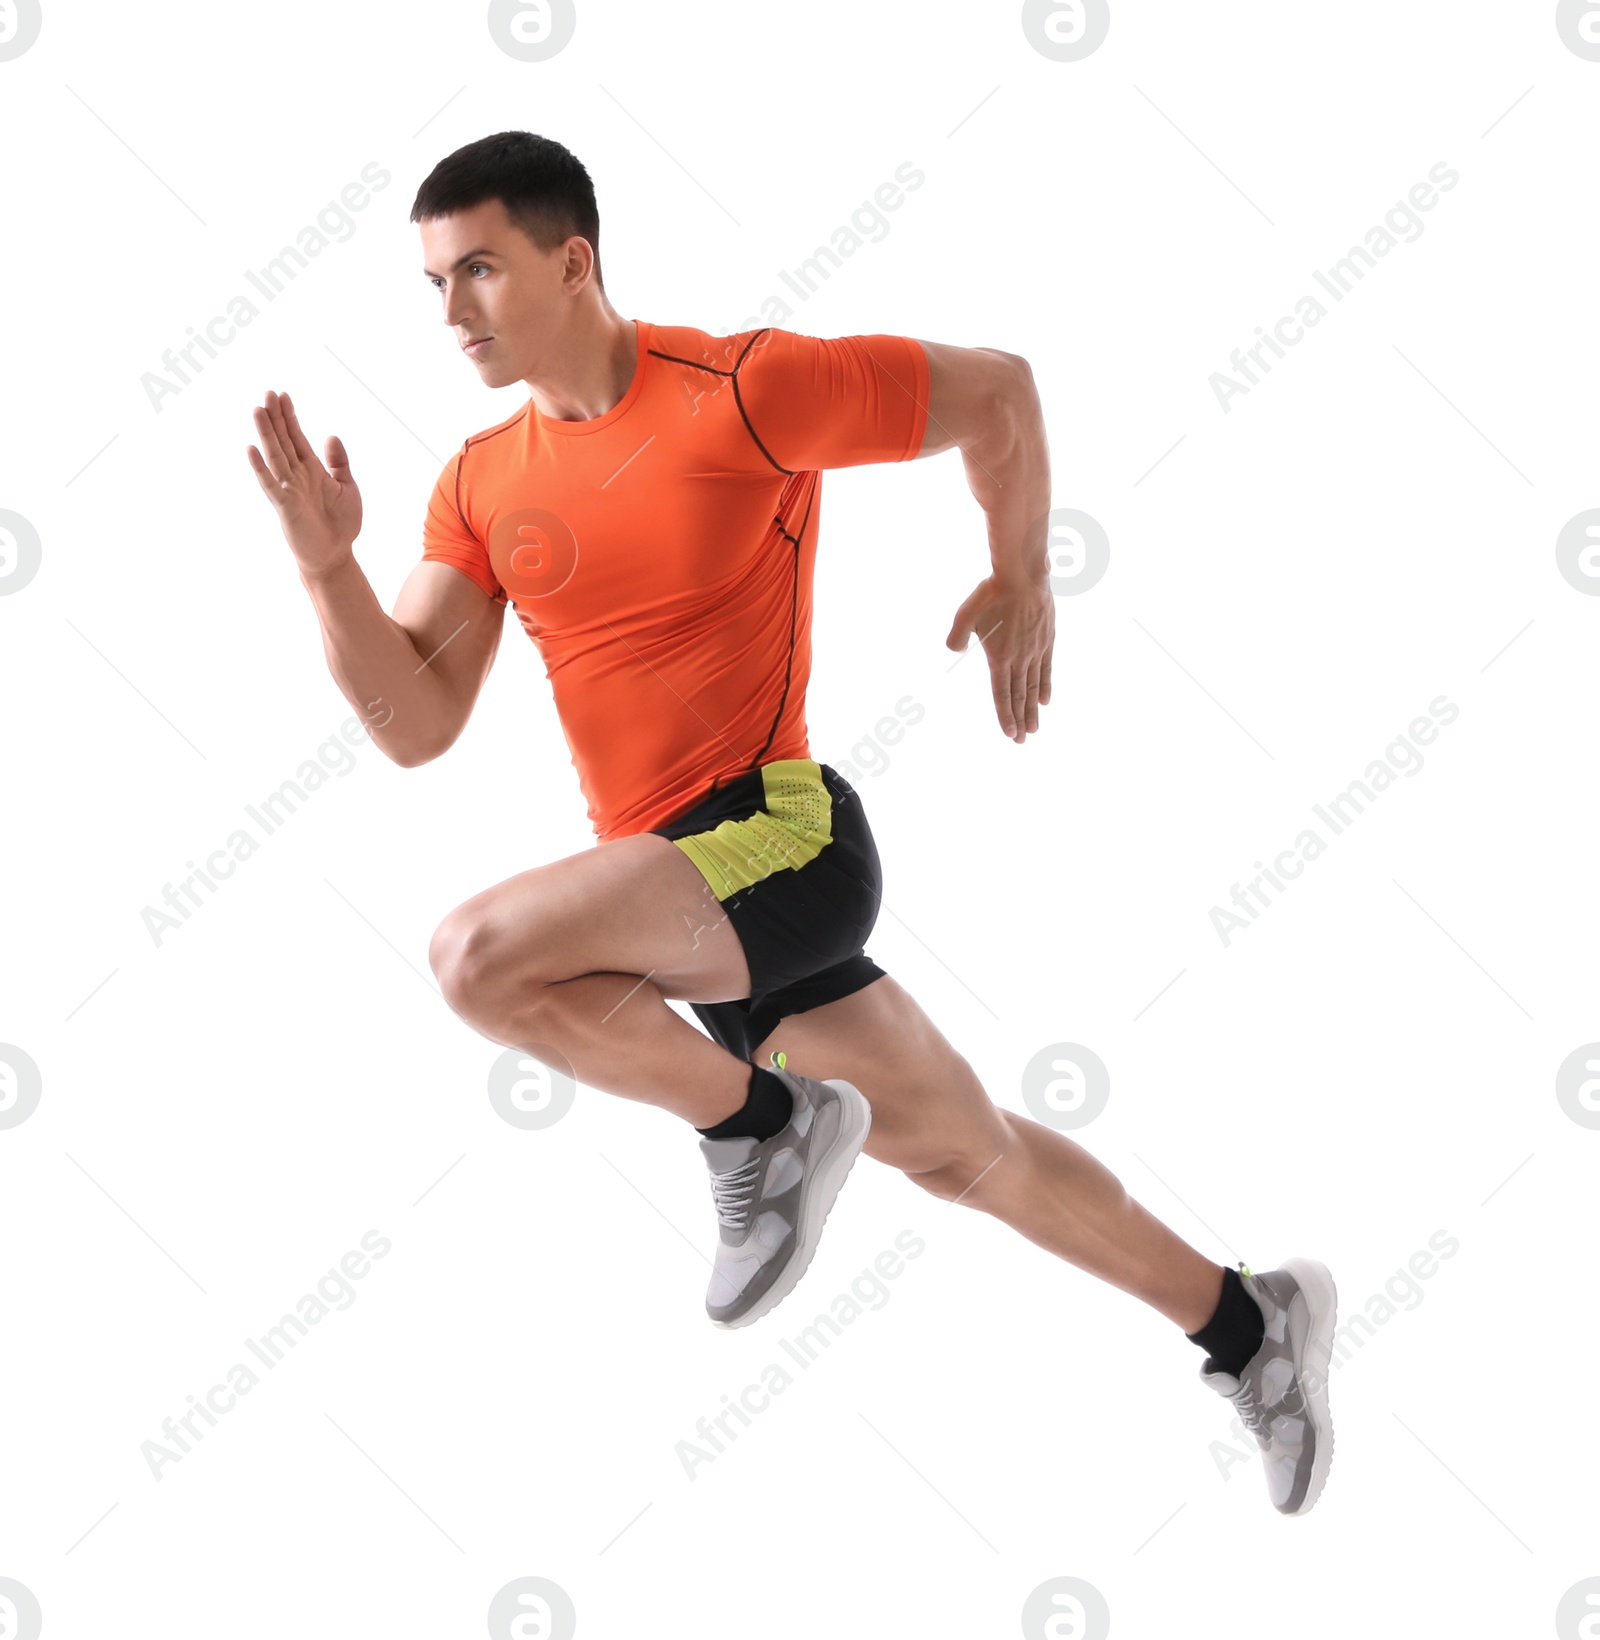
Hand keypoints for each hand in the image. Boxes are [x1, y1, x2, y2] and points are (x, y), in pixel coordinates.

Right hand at [246, 389, 361, 579]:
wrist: (335, 555)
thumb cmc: (341, 524)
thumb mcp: (347, 488)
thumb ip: (339, 463)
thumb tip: (331, 435)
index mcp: (312, 470)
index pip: (297, 437)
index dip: (290, 417)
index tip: (283, 395)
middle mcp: (297, 476)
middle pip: (283, 441)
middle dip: (276, 418)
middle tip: (268, 392)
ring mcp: (289, 490)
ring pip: (275, 456)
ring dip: (266, 434)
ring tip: (258, 410)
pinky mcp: (285, 506)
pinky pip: (270, 484)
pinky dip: (260, 468)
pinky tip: (251, 449)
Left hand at [945, 574, 1053, 740]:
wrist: (1023, 575)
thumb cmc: (991, 594)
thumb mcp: (964, 614)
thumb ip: (956, 636)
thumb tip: (953, 650)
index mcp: (999, 657)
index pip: (1002, 694)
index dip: (1005, 715)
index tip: (1010, 734)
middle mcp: (1020, 658)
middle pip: (1019, 696)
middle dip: (1020, 720)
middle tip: (1022, 740)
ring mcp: (1036, 650)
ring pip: (1034, 687)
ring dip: (1033, 710)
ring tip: (1035, 729)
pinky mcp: (1047, 640)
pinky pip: (1047, 669)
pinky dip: (1045, 686)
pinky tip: (1045, 701)